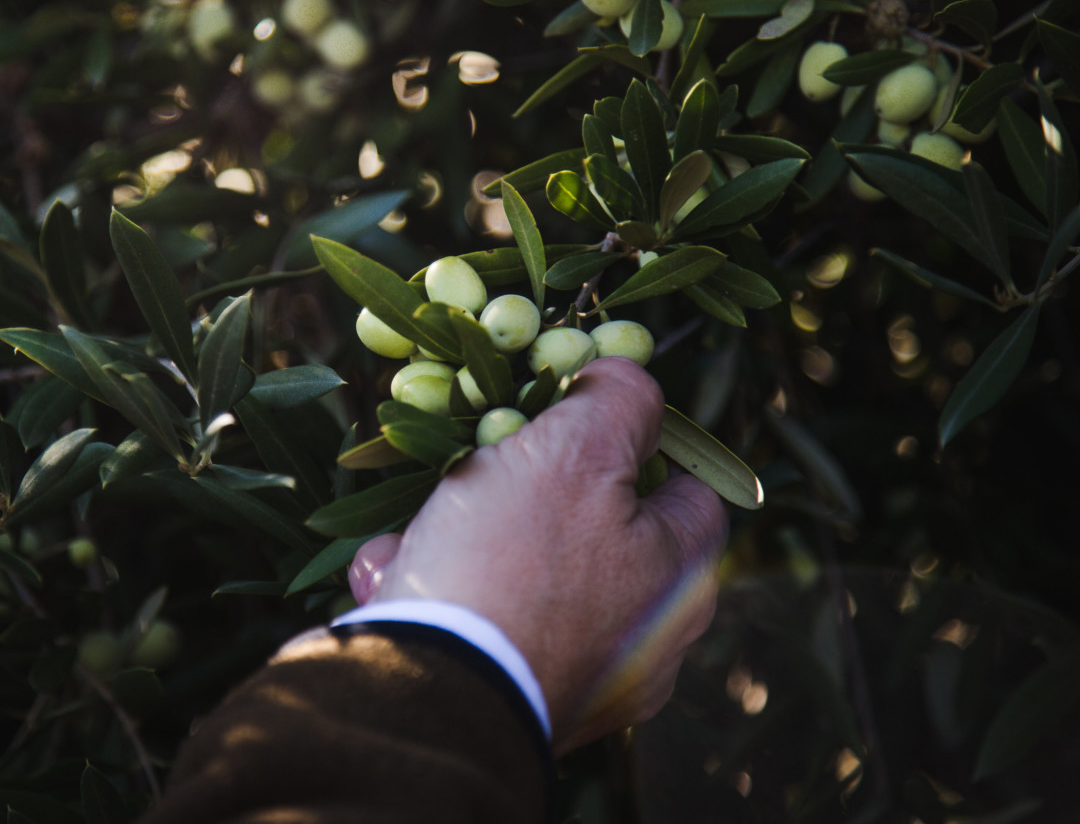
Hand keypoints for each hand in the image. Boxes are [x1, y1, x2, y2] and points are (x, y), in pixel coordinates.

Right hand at [348, 358, 726, 752]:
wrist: (427, 696)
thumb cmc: (511, 564)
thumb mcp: (573, 451)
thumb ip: (618, 402)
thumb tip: (628, 381)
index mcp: (681, 582)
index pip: (686, 487)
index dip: (632, 442)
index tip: (569, 424)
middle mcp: (648, 644)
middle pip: (591, 529)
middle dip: (521, 494)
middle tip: (475, 476)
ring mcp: (583, 684)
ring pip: (525, 574)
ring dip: (467, 541)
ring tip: (419, 536)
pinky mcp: (515, 704)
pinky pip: (485, 625)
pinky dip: (443, 594)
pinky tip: (398, 581)